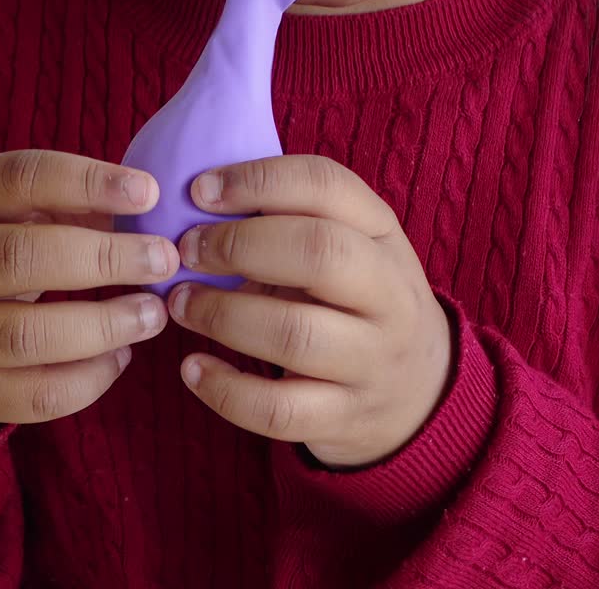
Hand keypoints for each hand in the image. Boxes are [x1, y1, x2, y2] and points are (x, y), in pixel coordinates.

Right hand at [0, 150, 179, 465]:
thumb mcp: (2, 217)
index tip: (147, 192)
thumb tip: (144, 212)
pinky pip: (34, 395)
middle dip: (105, 257)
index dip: (86, 181)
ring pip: (26, 335)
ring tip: (152, 314)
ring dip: (104, 325)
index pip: (17, 178)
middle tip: (163, 259)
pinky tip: (120, 357)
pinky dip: (90, 379)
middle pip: (19, 256)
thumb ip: (63, 207)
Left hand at [168, 155, 452, 468]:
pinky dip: (225, 389)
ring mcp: (372, 361)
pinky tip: (192, 368)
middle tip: (186, 251)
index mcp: (382, 235)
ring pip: (294, 334)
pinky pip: (279, 410)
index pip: (328, 186)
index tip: (199, 190)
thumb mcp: (345, 247)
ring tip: (179, 304)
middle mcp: (389, 295)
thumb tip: (192, 203)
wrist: (418, 391)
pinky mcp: (345, 417)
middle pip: (320, 253)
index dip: (259, 180)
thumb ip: (285, 220)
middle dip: (238, 246)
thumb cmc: (353, 300)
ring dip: (221, 315)